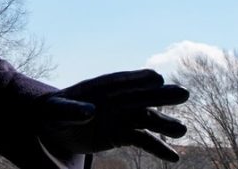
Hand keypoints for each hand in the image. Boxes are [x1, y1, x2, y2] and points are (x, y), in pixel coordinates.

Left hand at [38, 69, 189, 161]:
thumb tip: (90, 112)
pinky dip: (158, 149)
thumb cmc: (54, 113)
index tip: (156, 78)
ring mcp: (122, 116)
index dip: (137, 79)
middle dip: (160, 96)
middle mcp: (116, 100)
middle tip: (183, 94)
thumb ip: (71, 110)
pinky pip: (143, 141)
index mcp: (99, 87)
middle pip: (141, 97)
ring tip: (181, 131)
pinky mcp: (122, 134)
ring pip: (147, 119)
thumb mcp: (56, 111)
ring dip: (163, 124)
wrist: (55, 126)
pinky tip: (174, 158)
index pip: (121, 81)